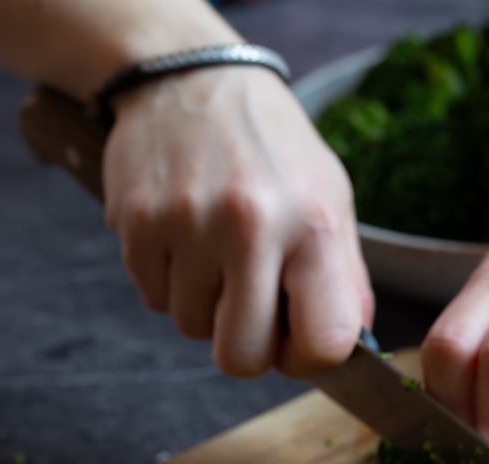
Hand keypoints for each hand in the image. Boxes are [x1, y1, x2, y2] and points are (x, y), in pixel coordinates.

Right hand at [103, 66, 372, 376]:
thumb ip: (344, 281)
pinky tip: (183, 238)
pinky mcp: (137, 224)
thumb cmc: (273, 152)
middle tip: (249, 308)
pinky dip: (170, 283)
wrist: (190, 78)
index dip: (308, 360)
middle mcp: (251, 224)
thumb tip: (351, 353)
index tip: (296, 340)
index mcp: (313, 224)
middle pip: (242, 358)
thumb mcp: (330, 201)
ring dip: (204, 307)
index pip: (323, 346)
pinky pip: (155, 301)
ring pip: (191, 329)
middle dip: (246, 346)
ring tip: (214, 252)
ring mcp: (187, 224)